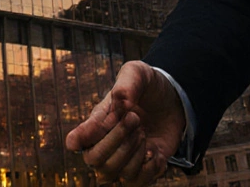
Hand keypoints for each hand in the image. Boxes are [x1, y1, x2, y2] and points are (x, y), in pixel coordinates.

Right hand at [64, 60, 184, 184]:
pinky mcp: (143, 169)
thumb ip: (127, 86)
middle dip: (117, 140)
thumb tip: (121, 103)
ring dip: (133, 153)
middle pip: (96, 161)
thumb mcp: (137, 74)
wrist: (172, 99)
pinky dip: (148, 168)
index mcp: (97, 123)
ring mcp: (124, 160)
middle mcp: (105, 145)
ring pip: (116, 174)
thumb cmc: (146, 86)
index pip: (78, 141)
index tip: (77, 141)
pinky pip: (137, 182)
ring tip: (143, 132)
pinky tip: (154, 150)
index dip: (78, 141)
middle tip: (135, 118)